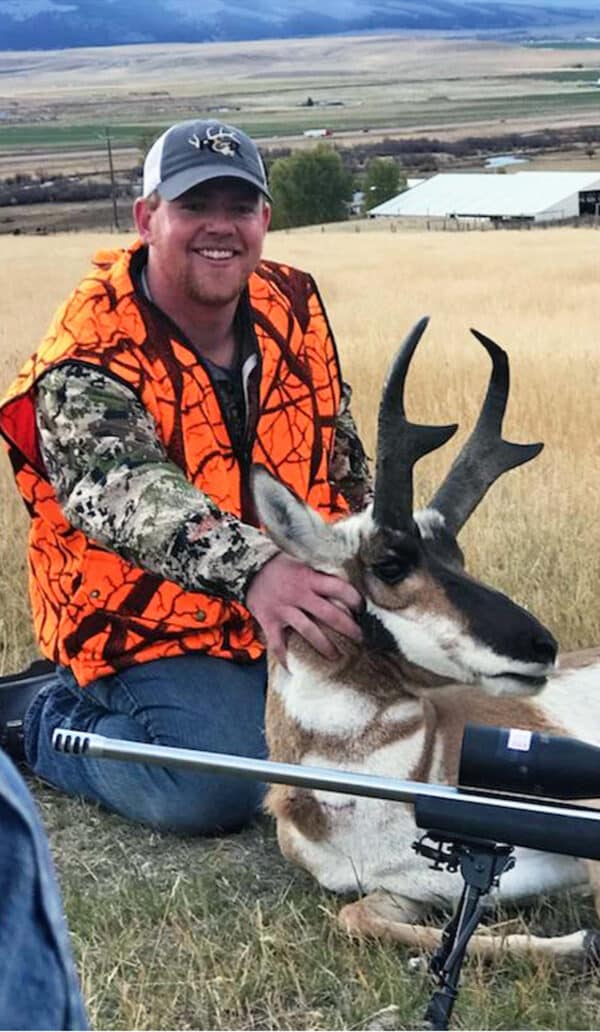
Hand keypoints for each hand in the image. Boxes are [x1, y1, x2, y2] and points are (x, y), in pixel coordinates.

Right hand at [246, 552, 362, 666]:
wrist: (246, 567)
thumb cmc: (278, 563)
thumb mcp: (301, 558)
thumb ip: (319, 569)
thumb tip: (344, 574)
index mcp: (310, 578)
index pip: (339, 588)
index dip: (354, 599)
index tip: (361, 608)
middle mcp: (299, 594)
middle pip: (329, 614)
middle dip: (348, 628)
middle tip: (360, 638)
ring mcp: (284, 609)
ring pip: (309, 631)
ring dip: (325, 646)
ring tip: (337, 657)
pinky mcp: (269, 621)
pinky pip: (277, 644)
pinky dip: (284, 658)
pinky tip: (293, 669)